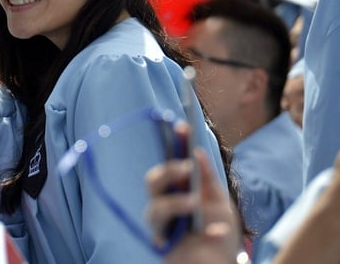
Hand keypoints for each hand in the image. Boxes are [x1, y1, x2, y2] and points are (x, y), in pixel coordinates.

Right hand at [145, 147, 241, 263]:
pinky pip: (174, 236)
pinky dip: (204, 233)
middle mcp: (163, 205)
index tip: (183, 126)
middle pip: (152, 182)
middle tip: (186, 168)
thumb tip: (197, 151)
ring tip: (194, 203)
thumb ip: (207, 179)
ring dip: (175, 203)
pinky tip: (217, 233)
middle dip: (167, 172)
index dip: (174, 144)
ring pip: (154, 209)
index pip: (169, 163)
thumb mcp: (219, 202)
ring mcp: (161, 226)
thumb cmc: (218, 233)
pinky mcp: (165, 247)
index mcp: (175, 190)